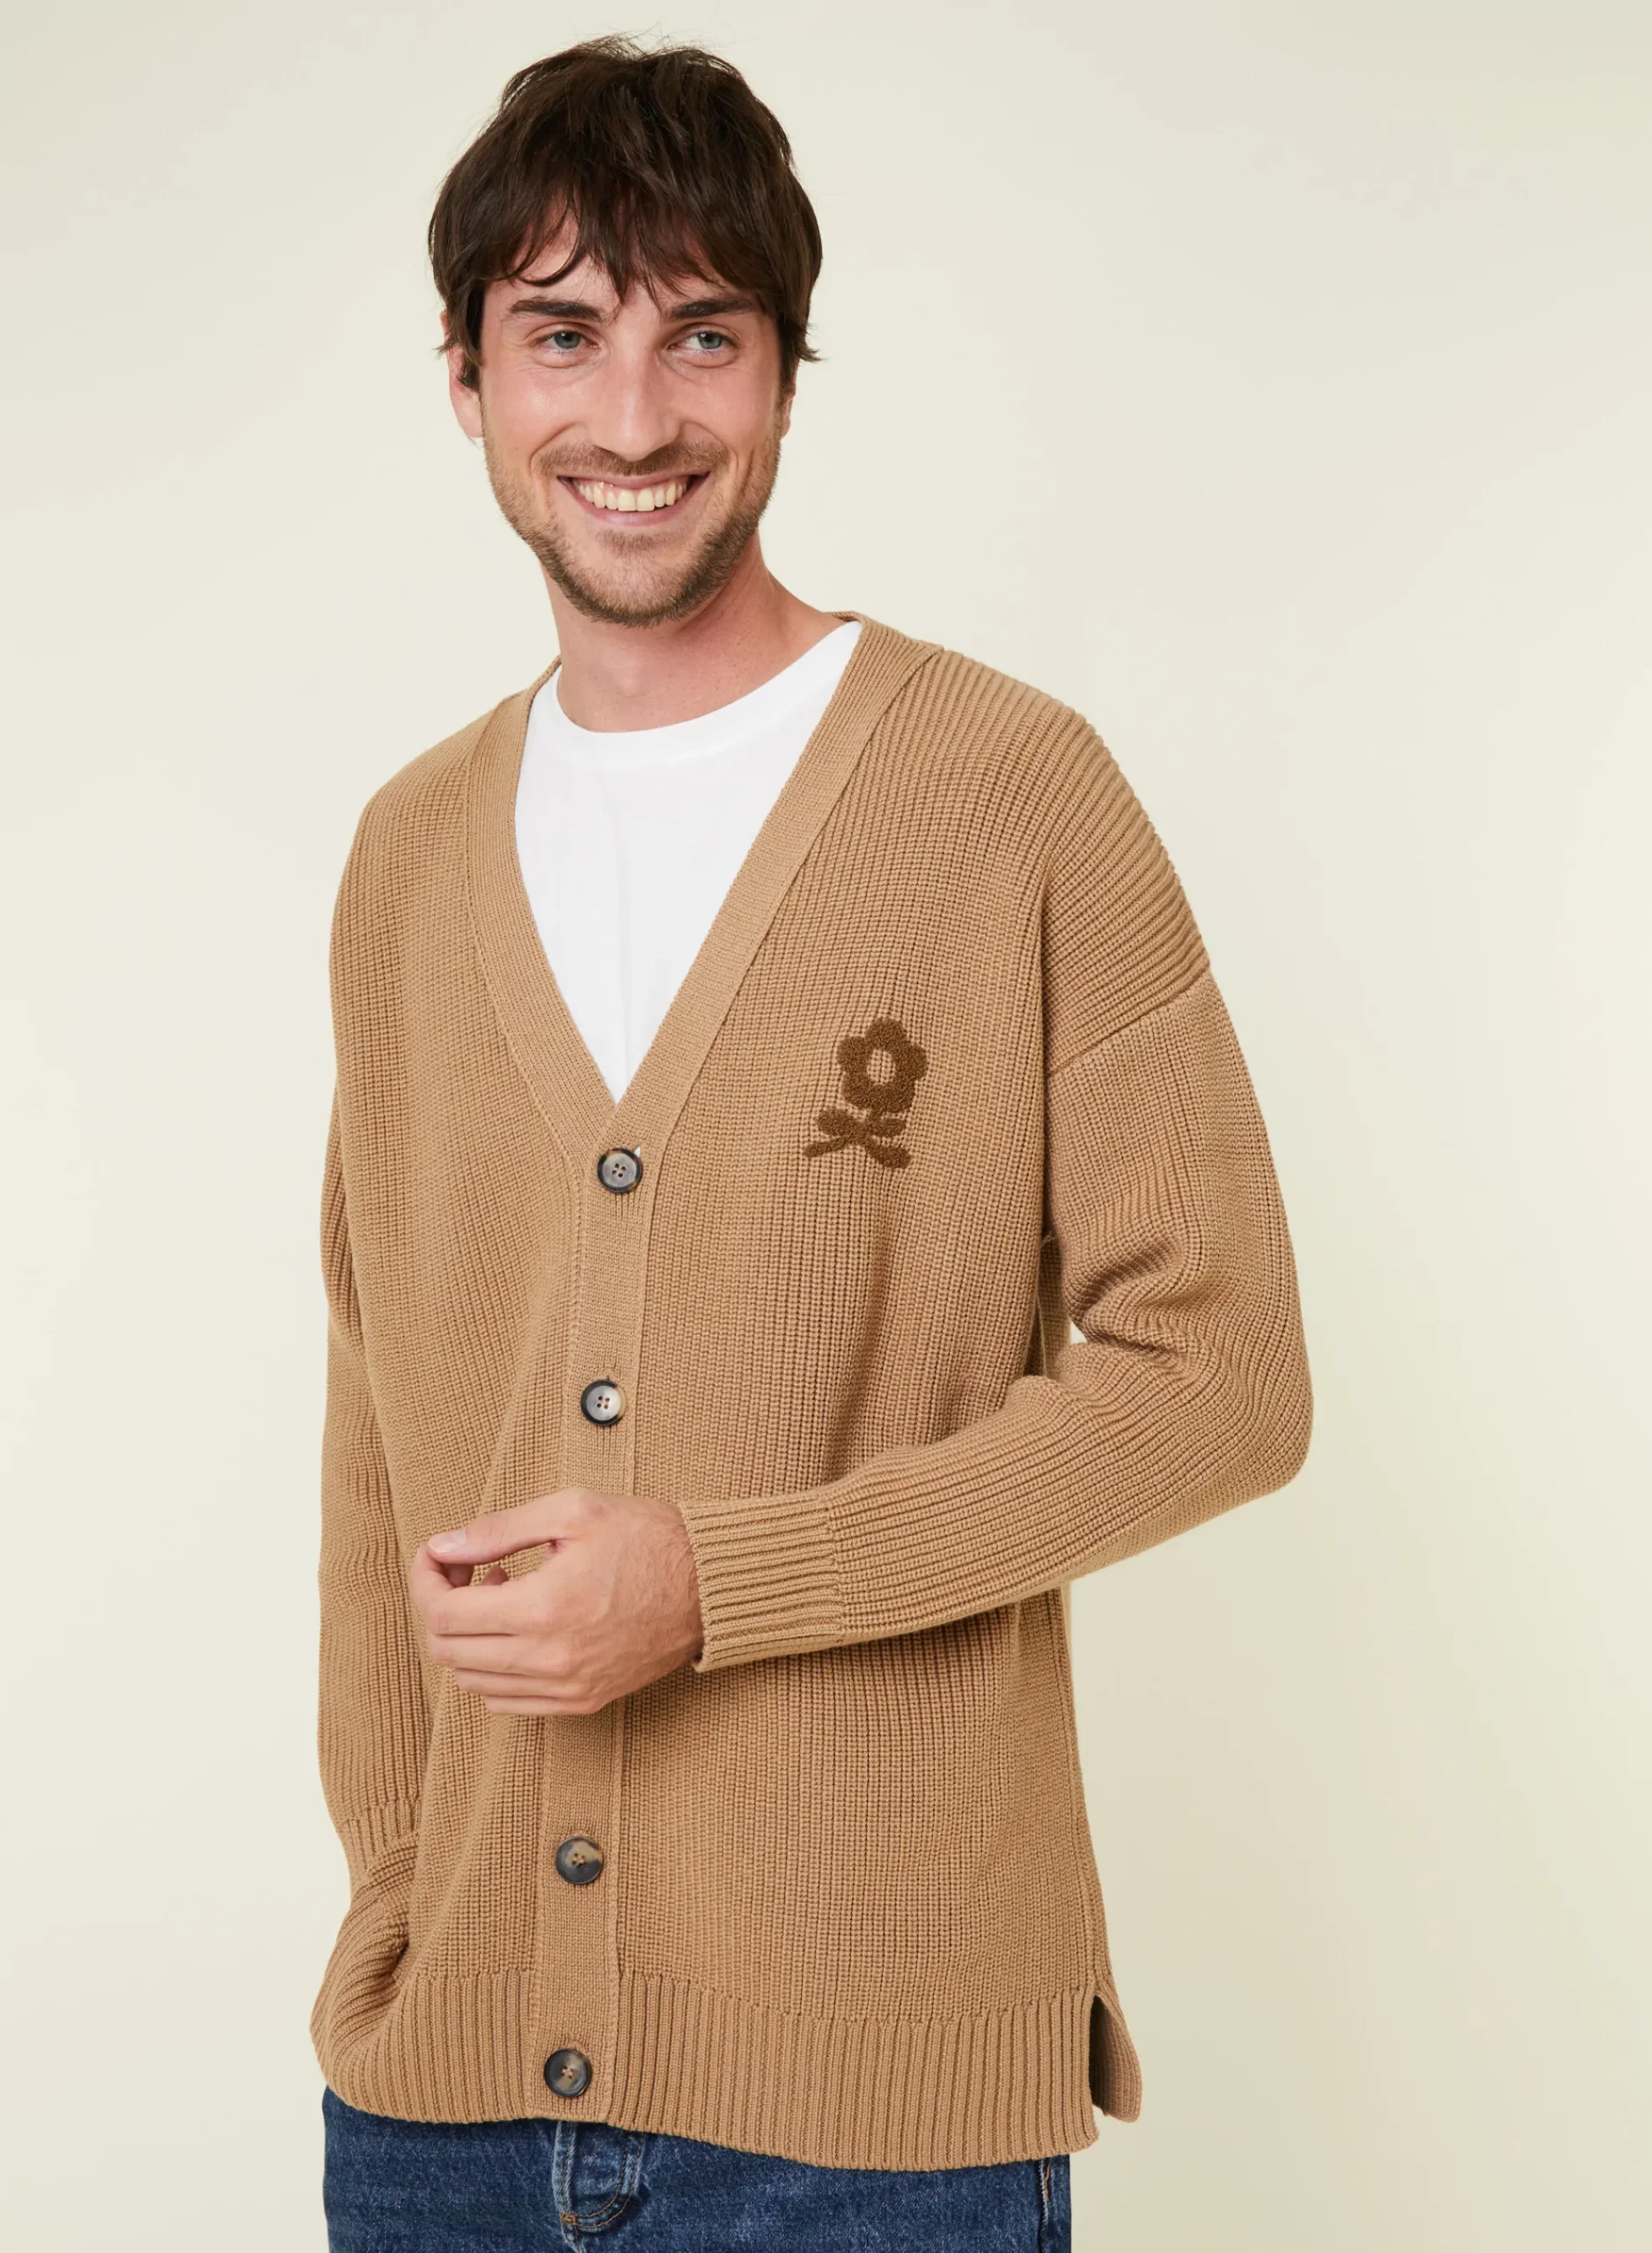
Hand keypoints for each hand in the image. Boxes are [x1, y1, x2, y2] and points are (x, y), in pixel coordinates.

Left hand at [408, 1487, 704, 1715]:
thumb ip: (499, 1529)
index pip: (442, 1614)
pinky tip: (517, 1629)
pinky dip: (493, 1670)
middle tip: (463, 1570)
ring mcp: (566, 1687)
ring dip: (467, 1638)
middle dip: (440, 1606)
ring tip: (498, 1593)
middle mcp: (550, 1658)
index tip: (436, 1555)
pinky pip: (508, 1702)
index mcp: (543, 1608)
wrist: (709, 1586)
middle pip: (448, 1652)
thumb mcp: (572, 1510)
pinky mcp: (582, 1701)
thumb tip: (442, 1545)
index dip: (425, 1581)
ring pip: (472, 1682)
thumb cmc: (647, 1538)